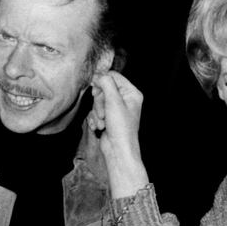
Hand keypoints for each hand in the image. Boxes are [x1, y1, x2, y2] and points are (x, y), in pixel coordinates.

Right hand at [89, 71, 148, 197]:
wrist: (118, 150)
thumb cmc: (121, 128)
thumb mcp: (114, 101)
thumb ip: (106, 83)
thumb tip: (98, 75)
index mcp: (132, 93)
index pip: (114, 77)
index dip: (102, 82)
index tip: (95, 90)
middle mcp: (126, 100)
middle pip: (104, 89)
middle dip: (99, 102)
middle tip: (103, 112)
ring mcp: (117, 109)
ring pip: (98, 101)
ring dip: (97, 112)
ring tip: (103, 123)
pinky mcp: (109, 118)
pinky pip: (96, 111)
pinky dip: (96, 119)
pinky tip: (100, 127)